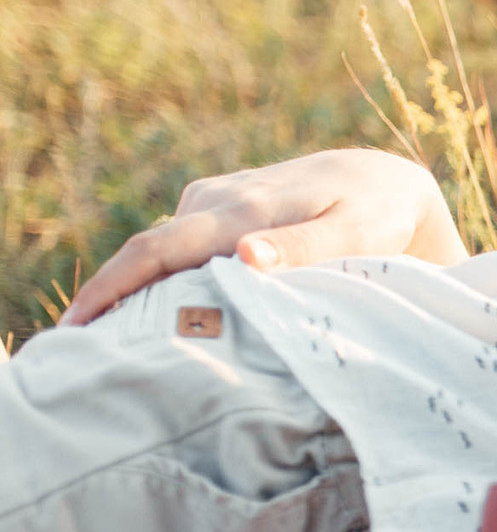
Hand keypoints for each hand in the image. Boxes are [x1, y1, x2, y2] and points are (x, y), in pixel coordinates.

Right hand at [63, 148, 465, 324]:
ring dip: (139, 291)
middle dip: (107, 296)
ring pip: (164, 252)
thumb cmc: (377, 214)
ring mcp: (213, 200)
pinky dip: (167, 279)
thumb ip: (304, 246)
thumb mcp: (354, 233)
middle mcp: (215, 200)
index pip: (158, 249)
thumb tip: (246, 255)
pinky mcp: (218, 207)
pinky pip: (181, 246)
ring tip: (116, 346)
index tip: (77, 327)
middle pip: (147, 252)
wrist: (384, 180)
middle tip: (77, 351)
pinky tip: (162, 316)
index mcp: (241, 209)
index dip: (113, 287)